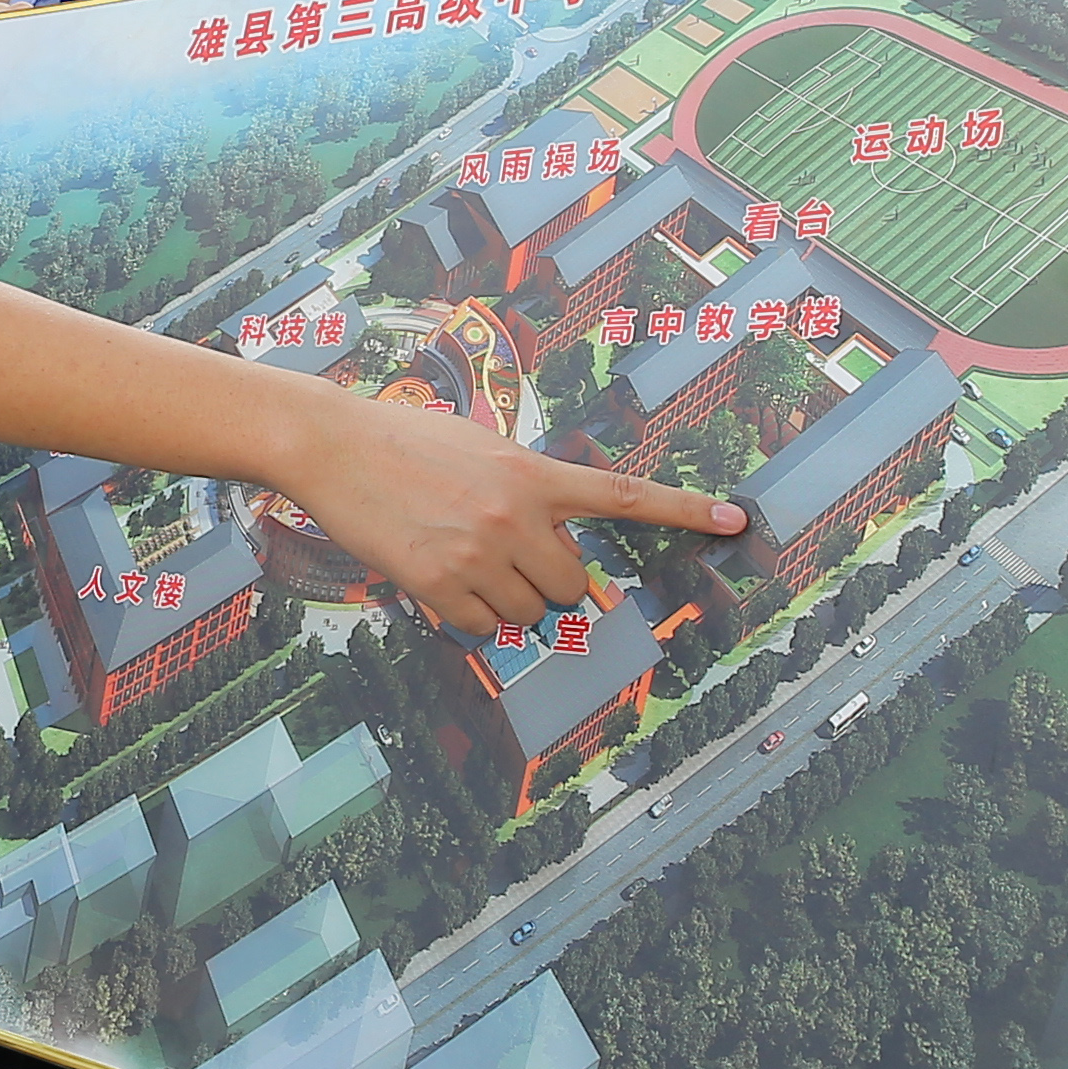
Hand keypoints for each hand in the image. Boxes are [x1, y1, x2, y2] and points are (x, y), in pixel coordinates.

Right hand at [272, 391, 743, 642]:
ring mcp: (479, 553)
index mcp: (534, 473)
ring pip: (529, 612)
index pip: (624, 495)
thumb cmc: (405, 440)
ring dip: (506, 600)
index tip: (734, 520)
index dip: (683, 510)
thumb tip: (550, 538)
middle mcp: (517, 516)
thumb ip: (526, 488)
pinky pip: (484, 628)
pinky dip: (469, 616)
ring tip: (461, 560)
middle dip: (546, 581)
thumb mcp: (481, 447)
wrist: (333, 446)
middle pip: (571, 584)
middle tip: (503, 556)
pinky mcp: (440, 583)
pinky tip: (439, 578)